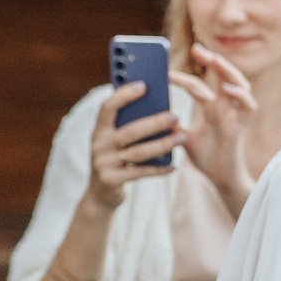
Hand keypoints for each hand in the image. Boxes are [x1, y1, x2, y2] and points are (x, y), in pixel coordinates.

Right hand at [84, 85, 181, 210]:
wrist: (99, 195)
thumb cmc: (114, 160)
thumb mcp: (113, 141)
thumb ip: (126, 125)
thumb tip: (156, 106)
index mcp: (99, 129)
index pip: (108, 107)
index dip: (124, 95)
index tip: (144, 85)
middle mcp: (99, 144)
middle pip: (130, 131)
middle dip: (154, 123)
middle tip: (175, 117)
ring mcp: (103, 163)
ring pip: (138, 152)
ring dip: (162, 145)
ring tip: (181, 138)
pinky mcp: (111, 180)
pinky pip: (140, 173)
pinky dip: (158, 169)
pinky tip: (173, 165)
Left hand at [173, 45, 259, 202]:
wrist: (221, 180)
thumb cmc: (207, 158)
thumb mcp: (184, 140)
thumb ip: (172, 128)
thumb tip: (152, 118)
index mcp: (211, 108)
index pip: (197, 86)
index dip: (183, 78)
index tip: (165, 71)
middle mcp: (225, 107)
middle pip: (223, 76)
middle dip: (212, 60)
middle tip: (198, 48)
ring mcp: (235, 115)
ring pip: (240, 84)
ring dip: (228, 71)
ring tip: (215, 60)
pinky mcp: (242, 126)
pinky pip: (247, 106)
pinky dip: (240, 96)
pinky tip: (228, 89)